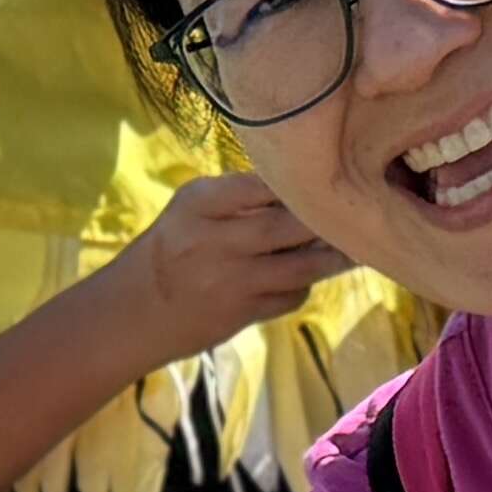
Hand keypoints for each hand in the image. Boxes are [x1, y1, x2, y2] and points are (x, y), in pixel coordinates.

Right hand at [107, 168, 339, 363]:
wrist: (134, 313)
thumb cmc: (171, 249)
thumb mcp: (192, 208)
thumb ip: (239, 195)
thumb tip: (301, 188)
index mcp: (202, 203)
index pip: (265, 183)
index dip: (301, 184)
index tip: (328, 178)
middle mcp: (217, 238)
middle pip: (290, 224)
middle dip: (327, 220)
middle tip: (358, 212)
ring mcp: (232, 279)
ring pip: (301, 265)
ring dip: (333, 257)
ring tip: (356, 246)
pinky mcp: (243, 312)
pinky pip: (291, 295)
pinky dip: (304, 285)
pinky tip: (306, 276)